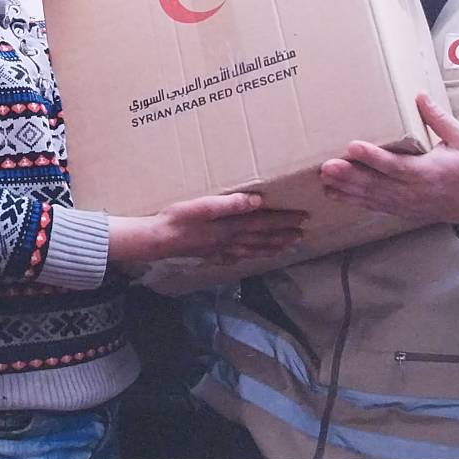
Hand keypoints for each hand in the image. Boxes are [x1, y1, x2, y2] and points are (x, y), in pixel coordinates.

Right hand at [110, 191, 306, 266]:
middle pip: (262, 239)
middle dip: (283, 236)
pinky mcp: (210, 255)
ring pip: (252, 250)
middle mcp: (229, 241)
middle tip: (302, 235)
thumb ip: (229, 204)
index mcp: (230, 227)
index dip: (284, 220)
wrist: (156, 240)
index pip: (263, 223)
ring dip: (271, 248)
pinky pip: (236, 258)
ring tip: (287, 248)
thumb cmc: (176, 219)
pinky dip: (249, 257)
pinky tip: (251, 257)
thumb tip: (257, 201)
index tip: (302, 218)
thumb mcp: (202, 206)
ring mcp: (221, 251)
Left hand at [319, 92, 458, 226]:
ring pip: (370, 196)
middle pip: (376, 183)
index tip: (353, 146)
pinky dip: (352, 200)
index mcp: (428, 172)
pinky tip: (333, 193)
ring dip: (345, 188)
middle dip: (350, 175)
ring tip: (324, 178)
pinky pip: (372, 205)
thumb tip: (419, 96)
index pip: (396, 165)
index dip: (373, 157)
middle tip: (327, 166)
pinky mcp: (398, 209)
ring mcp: (404, 203)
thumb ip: (440, 119)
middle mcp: (413, 191)